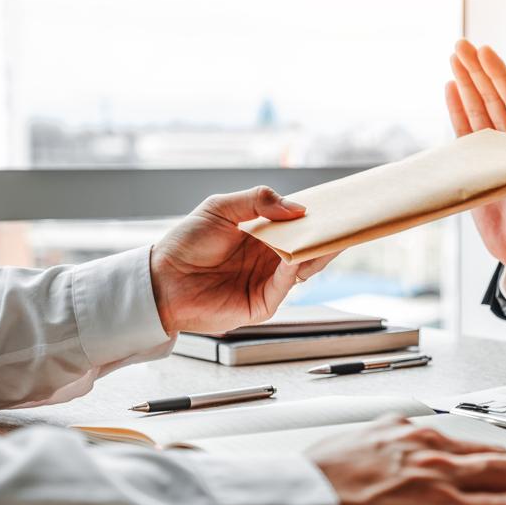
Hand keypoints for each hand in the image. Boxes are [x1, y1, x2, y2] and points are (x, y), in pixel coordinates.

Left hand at [150, 186, 337, 334]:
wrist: (161, 281)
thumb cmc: (185, 244)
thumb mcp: (220, 208)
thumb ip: (257, 200)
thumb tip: (297, 208)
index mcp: (261, 236)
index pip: (296, 225)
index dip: (315, 216)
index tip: (334, 204)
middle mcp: (268, 259)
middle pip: (307, 247)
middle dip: (325, 234)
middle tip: (344, 221)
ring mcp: (267, 282)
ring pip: (303, 267)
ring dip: (317, 251)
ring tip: (331, 235)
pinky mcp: (262, 304)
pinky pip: (285, 285)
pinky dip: (294, 269)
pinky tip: (297, 255)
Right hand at [446, 40, 505, 296]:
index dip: (500, 77)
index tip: (485, 53)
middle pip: (493, 99)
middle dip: (478, 71)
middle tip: (460, 44)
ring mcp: (495, 157)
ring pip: (478, 112)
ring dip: (465, 85)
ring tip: (452, 58)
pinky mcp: (478, 171)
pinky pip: (466, 135)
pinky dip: (457, 112)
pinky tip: (450, 90)